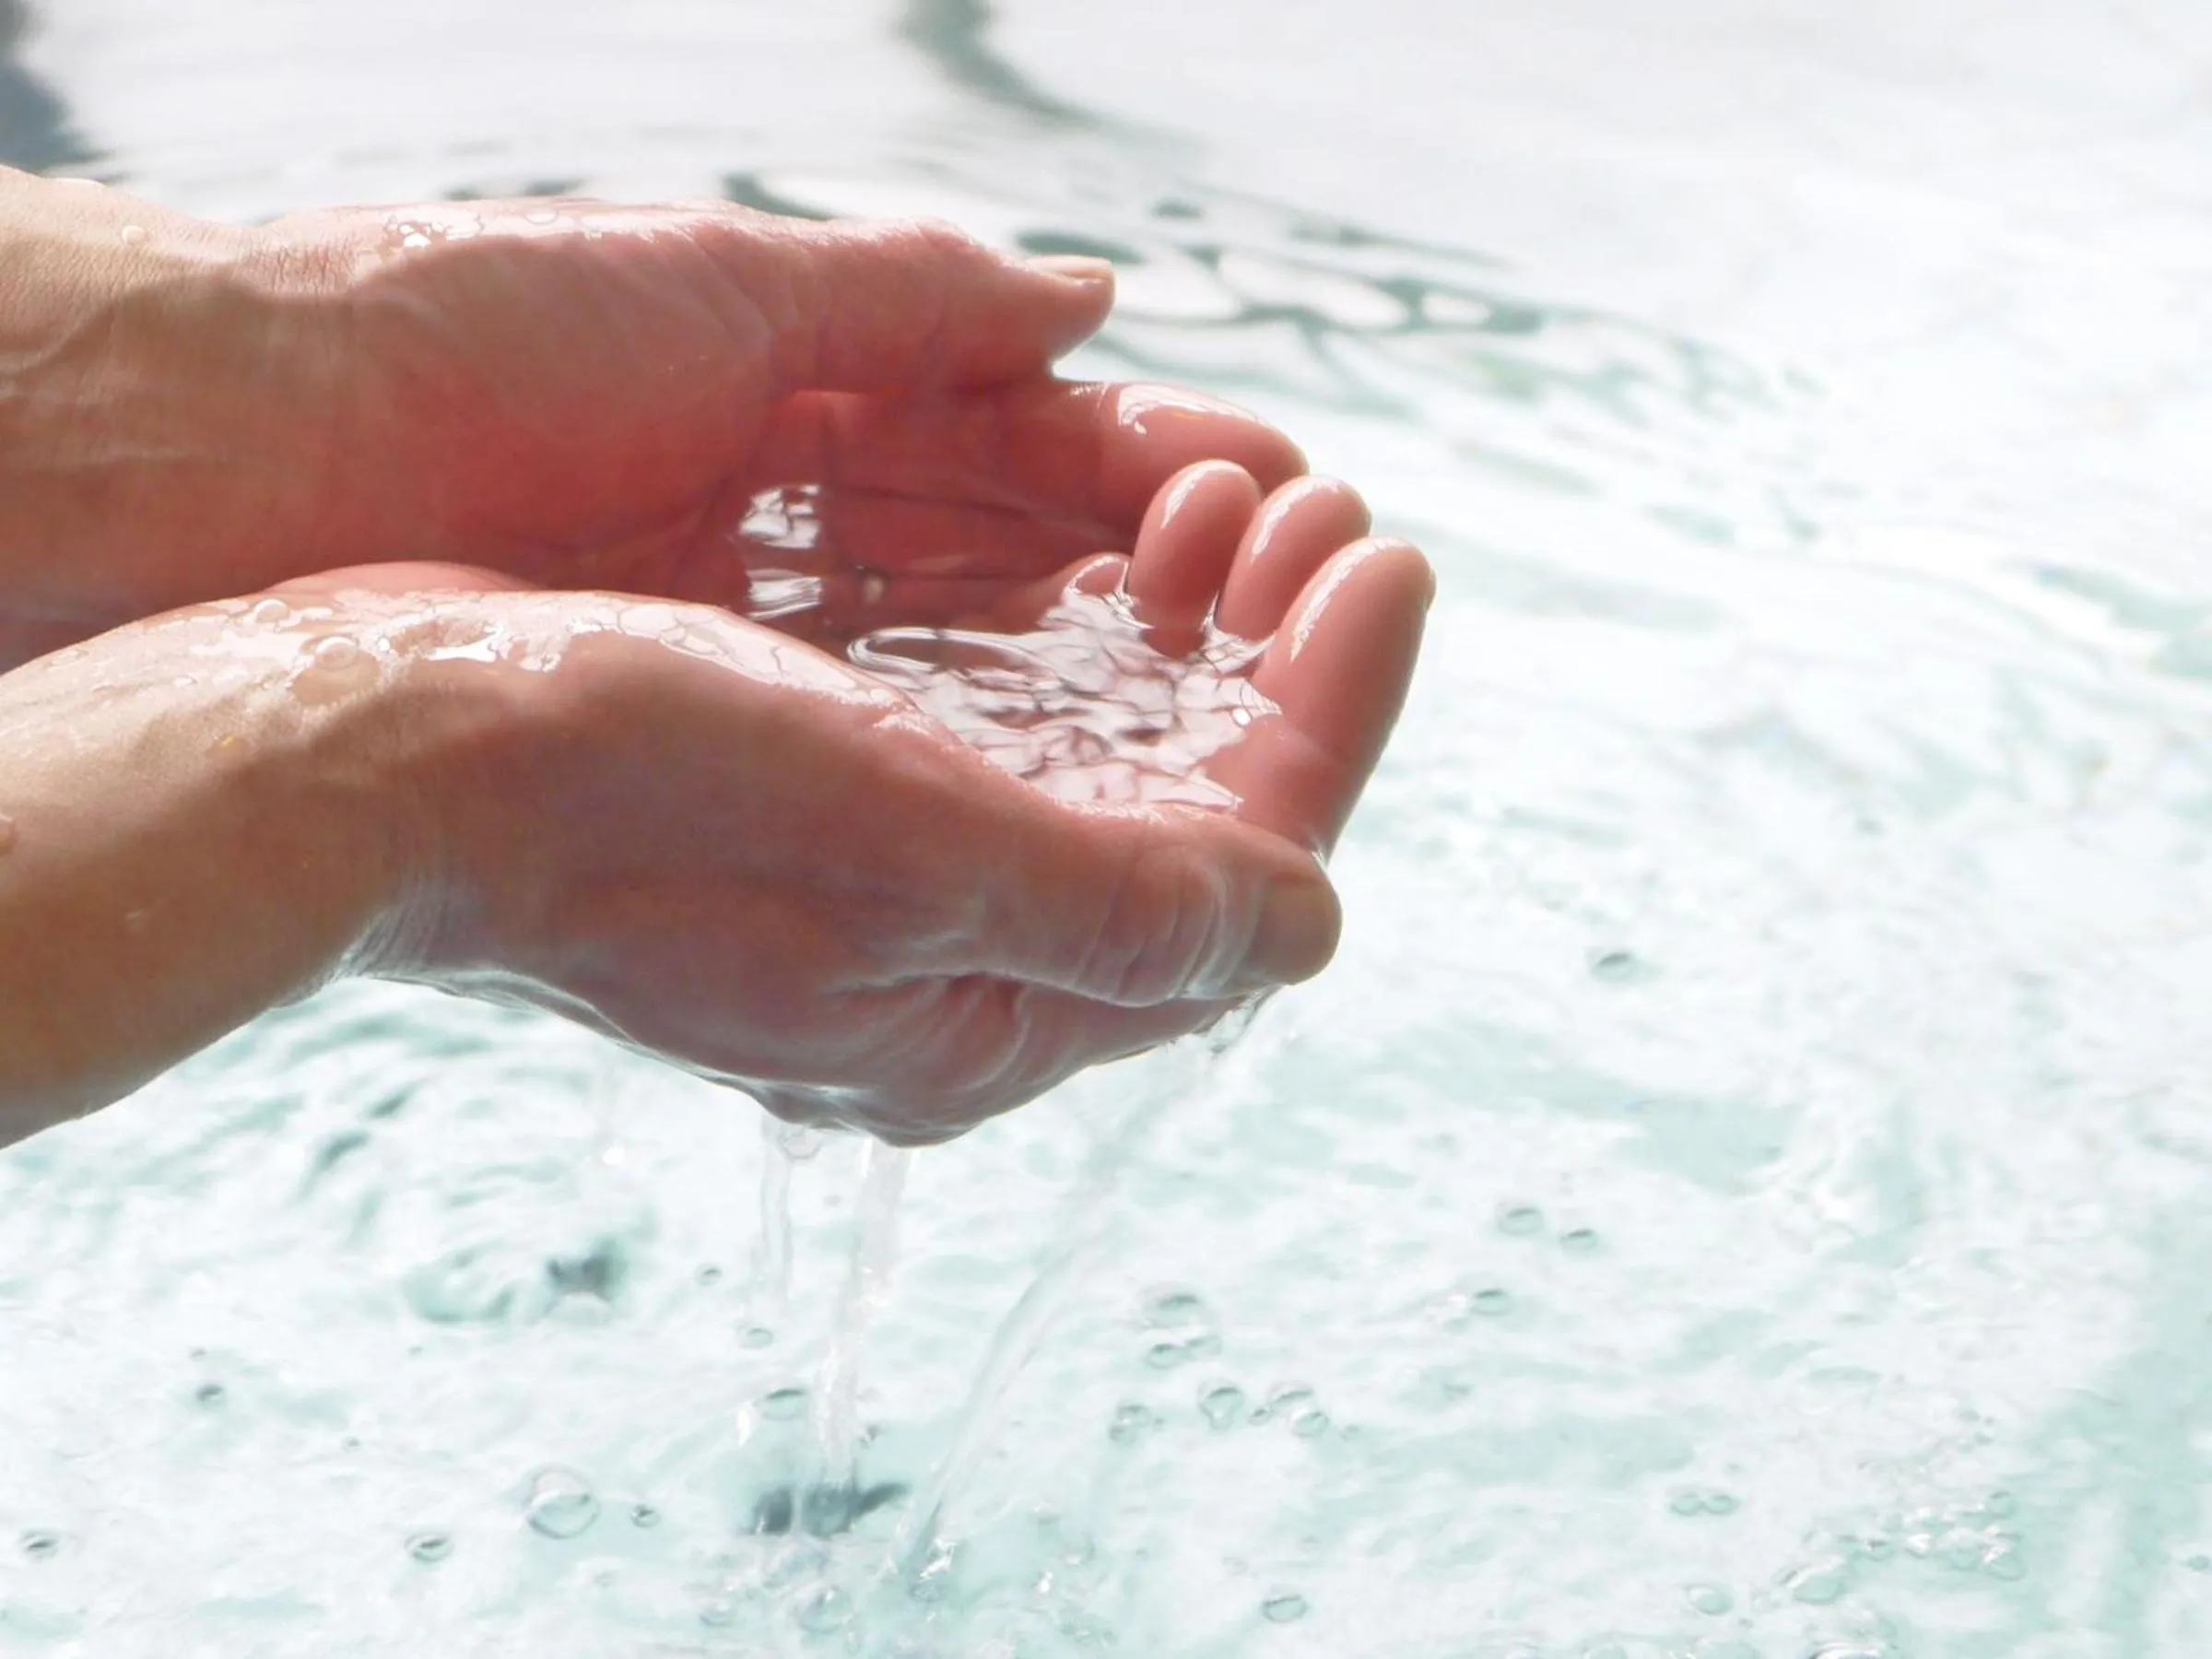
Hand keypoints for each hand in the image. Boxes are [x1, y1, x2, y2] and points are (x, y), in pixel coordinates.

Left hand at [0, 170, 1299, 662]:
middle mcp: (785, 522)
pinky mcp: (700, 724)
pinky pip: (880, 741)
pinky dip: (989, 746)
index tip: (1278, 506)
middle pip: (1022, 560)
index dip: (1159, 472)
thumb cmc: (461, 341)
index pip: (1028, 440)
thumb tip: (1097, 295)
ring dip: (1103, 669)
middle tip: (1295, 608)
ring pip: (971, 657)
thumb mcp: (717, 291)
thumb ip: (915, 300)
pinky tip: (1091, 765)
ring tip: (1236, 686)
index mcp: (800, 393)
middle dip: (1162, 579)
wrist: (241, 480)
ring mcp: (745, 631)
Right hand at [266, 466, 1426, 1142]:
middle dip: (1272, 670)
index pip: (1237, 880)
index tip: (1386, 563)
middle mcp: (951, 984)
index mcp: (989, 1022)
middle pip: (1184, 832)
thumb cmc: (626, 791)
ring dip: (1185, 645)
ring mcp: (883, 909)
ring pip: (1101, 778)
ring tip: (1219, 507)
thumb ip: (1130, 906)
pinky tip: (1099, 562)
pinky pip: (1010, 746)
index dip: (1333, 718)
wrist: (382, 747)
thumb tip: (1309, 925)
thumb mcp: (906, 847)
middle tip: (1318, 516)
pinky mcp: (823, 827)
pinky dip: (1079, 652)